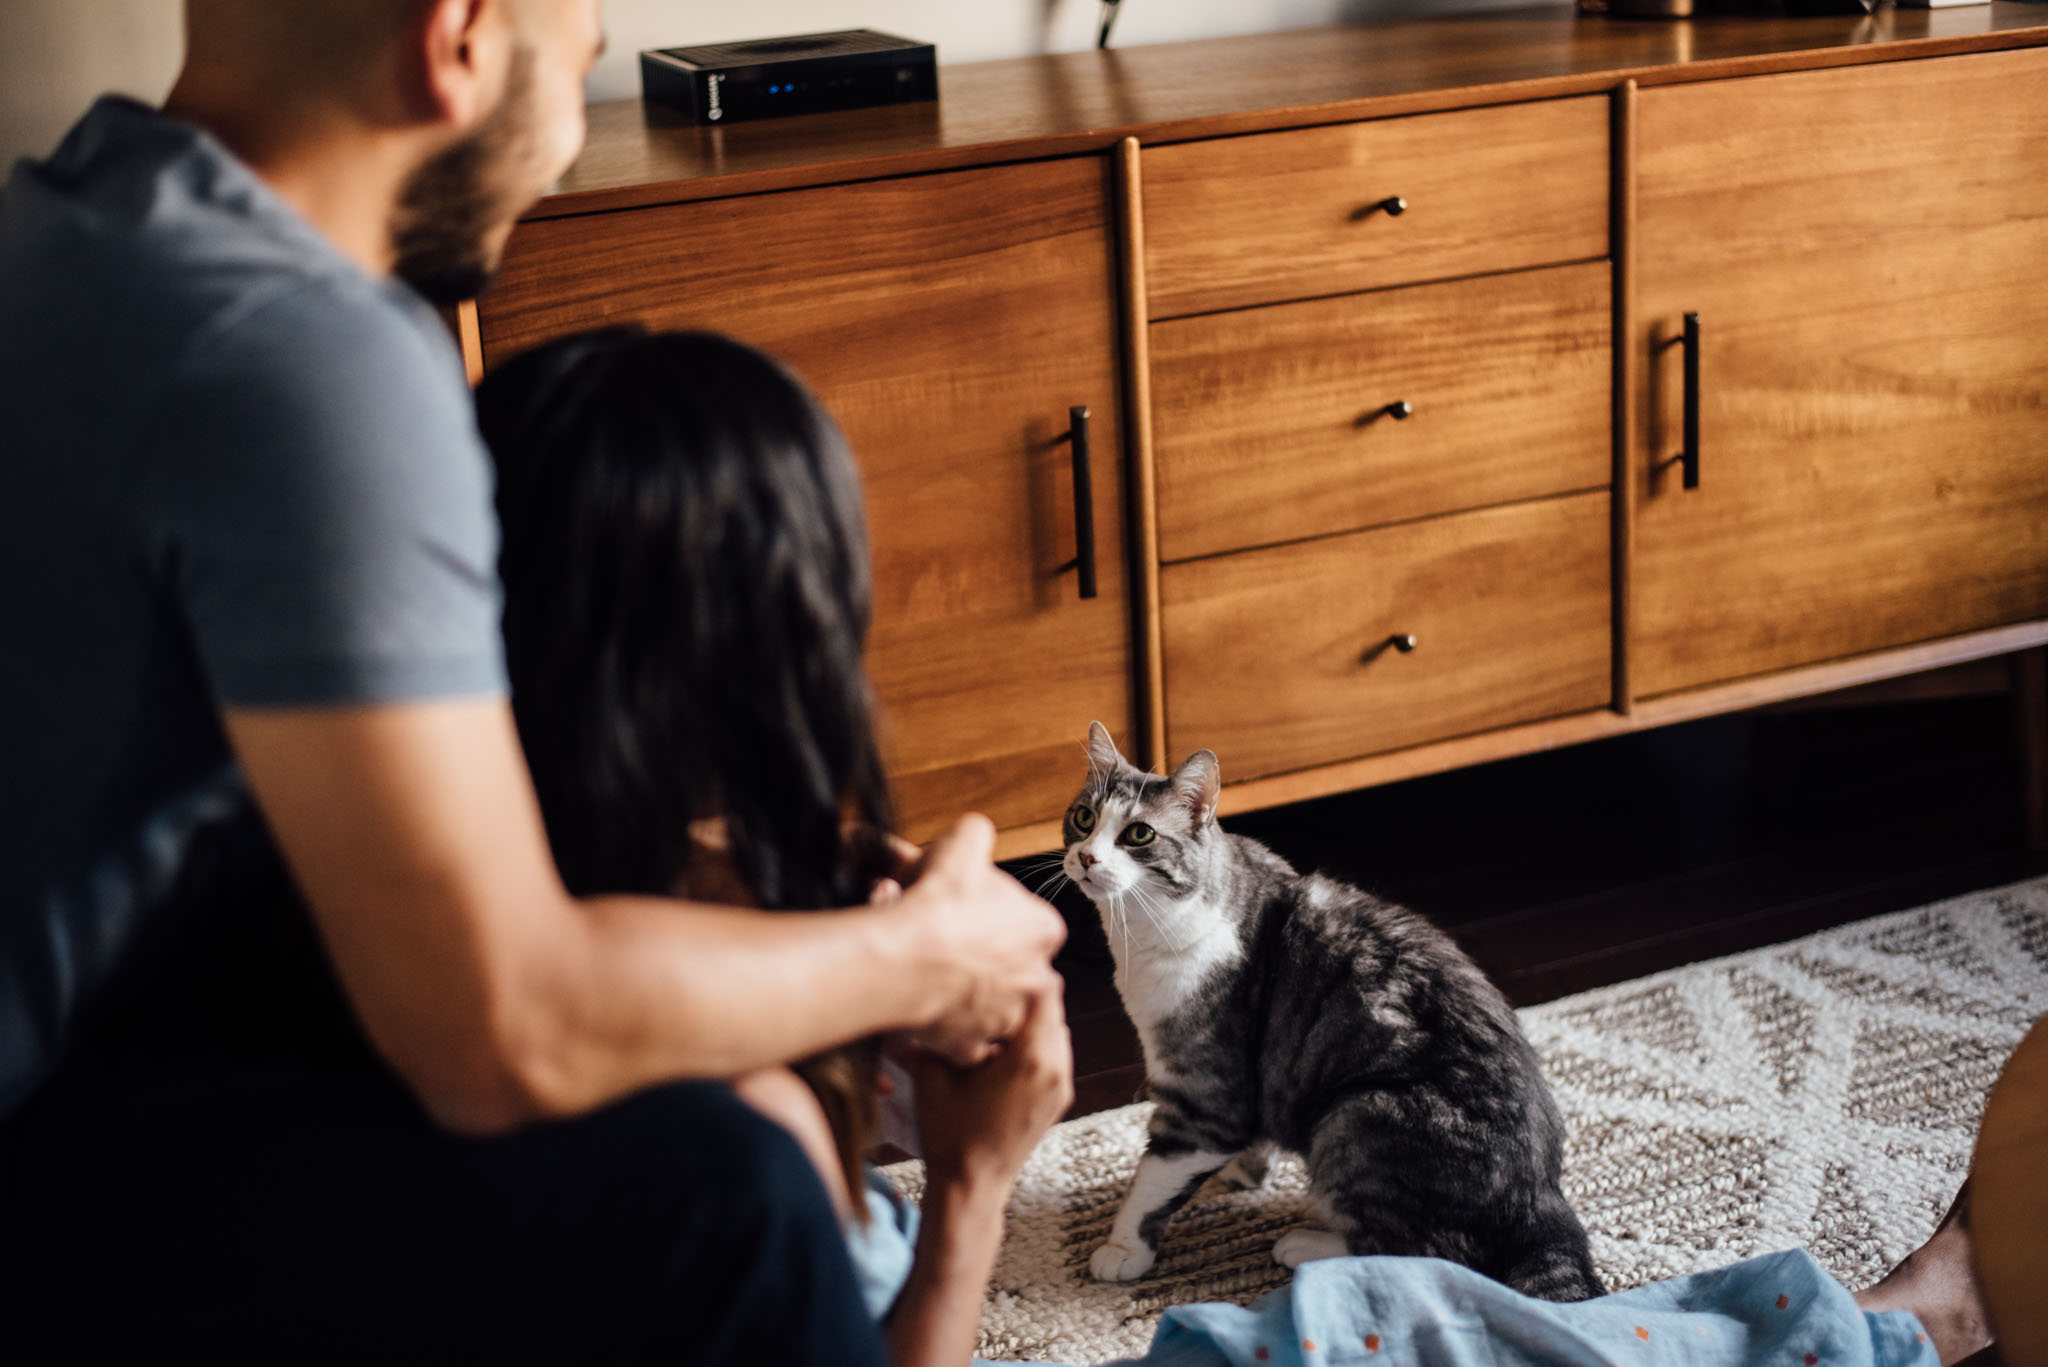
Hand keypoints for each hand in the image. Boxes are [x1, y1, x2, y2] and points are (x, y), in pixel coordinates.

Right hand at [894, 815, 1065, 1064]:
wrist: (906, 956)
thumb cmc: (939, 903)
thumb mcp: (963, 842)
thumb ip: (977, 835)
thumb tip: (976, 833)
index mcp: (1044, 930)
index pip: (1027, 921)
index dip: (992, 914)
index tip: (968, 912)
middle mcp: (1037, 978)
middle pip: (1011, 965)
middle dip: (984, 957)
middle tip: (947, 944)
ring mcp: (1005, 1017)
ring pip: (986, 1002)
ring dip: (965, 991)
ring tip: (932, 974)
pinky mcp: (972, 1046)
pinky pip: (958, 1036)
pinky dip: (942, 1024)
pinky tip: (923, 1003)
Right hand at [912, 987, 1073, 1194]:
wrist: (971, 1186)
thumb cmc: (950, 1133)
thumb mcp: (934, 1073)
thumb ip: (946, 1029)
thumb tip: (944, 993)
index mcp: (1031, 1057)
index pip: (1043, 989)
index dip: (1018, 971)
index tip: (992, 965)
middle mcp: (1056, 1067)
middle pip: (1052, 1006)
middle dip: (1022, 992)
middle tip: (988, 985)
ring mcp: (1062, 1083)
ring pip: (1054, 1027)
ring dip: (1027, 1016)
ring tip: (991, 1016)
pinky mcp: (1059, 1096)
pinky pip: (1052, 1050)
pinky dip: (1032, 1040)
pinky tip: (999, 1046)